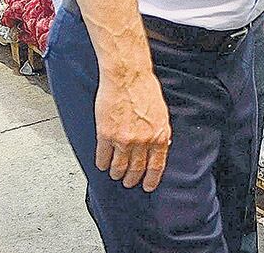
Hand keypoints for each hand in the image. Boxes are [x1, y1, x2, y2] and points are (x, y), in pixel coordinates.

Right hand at [95, 69, 171, 191]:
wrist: (128, 77)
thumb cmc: (145, 90)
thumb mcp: (161, 114)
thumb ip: (160, 132)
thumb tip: (161, 146)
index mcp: (159, 135)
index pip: (156, 166)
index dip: (151, 179)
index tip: (147, 186)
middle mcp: (143, 141)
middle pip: (136, 170)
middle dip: (132, 179)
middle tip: (128, 182)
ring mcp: (124, 139)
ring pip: (118, 167)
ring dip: (116, 173)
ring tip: (115, 174)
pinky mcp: (105, 135)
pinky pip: (102, 157)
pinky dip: (102, 163)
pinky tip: (102, 164)